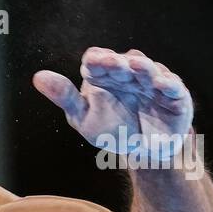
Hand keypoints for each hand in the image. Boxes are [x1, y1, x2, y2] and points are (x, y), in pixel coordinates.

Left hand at [33, 48, 192, 155]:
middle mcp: (130, 73)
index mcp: (105, 75)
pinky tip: (161, 84)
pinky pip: (173, 87)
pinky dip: (168, 84)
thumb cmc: (110, 129)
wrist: (143, 151)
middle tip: (111, 62)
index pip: (99, 60)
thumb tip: (37, 77)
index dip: (97, 60)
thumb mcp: (83, 116)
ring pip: (148, 70)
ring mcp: (153, 82)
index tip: (93, 63)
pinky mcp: (175, 95)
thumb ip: (64, 97)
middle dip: (118, 63)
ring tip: (136, 66)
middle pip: (123, 63)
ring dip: (143, 68)